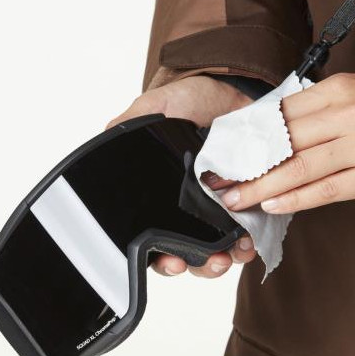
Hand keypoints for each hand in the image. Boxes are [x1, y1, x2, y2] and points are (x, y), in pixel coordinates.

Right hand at [106, 75, 257, 278]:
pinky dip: (249, 243)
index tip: (171, 262)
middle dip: (198, 266)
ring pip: (218, 251)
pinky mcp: (250, 205)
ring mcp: (220, 212)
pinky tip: (250, 242)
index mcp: (161, 198)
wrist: (233, 89)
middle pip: (189, 256)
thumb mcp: (155, 107)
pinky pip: (249, 235)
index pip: (155, 241)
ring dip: (224, 260)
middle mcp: (189, 211)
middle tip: (209, 262)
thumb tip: (104, 137)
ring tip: (231, 255)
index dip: (161, 259)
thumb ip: (130, 123)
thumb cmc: (190, 101)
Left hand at [217, 72, 354, 215]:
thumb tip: (262, 125)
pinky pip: (326, 190)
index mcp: (339, 89)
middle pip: (285, 142)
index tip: (225, 149)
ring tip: (236, 198)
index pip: (282, 112)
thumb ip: (313, 106)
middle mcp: (351, 115)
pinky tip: (271, 205)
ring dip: (262, 186)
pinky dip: (295, 199)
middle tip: (218, 178)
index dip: (248, 133)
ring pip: (300, 169)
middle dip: (247, 163)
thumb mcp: (352, 93)